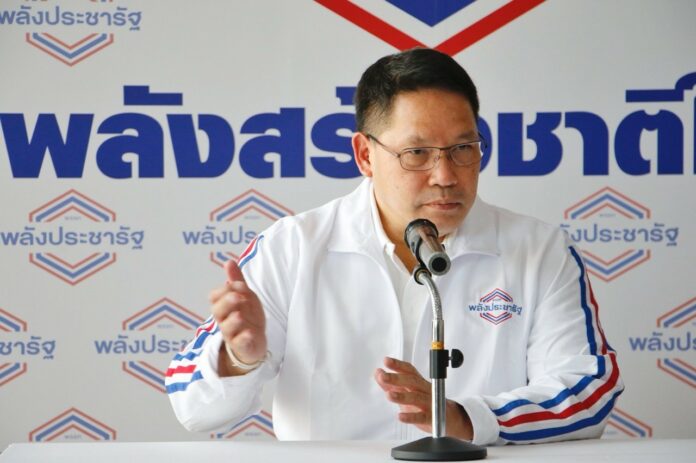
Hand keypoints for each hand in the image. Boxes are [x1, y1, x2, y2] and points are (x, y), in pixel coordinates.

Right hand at [209, 260, 266, 375]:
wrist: (254, 342)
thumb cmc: (247, 316)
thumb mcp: (244, 297)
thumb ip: (236, 281)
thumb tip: (228, 261)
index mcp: (224, 307)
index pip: (214, 297)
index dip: (225, 290)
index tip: (240, 285)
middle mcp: (224, 320)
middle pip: (217, 311)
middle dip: (227, 302)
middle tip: (239, 297)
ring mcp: (232, 334)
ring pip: (226, 328)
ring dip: (233, 320)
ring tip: (240, 315)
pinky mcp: (242, 346)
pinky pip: (239, 343)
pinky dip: (244, 338)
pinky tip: (250, 333)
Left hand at [374, 357, 472, 439]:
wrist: (449, 419)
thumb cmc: (425, 403)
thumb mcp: (408, 392)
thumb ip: (392, 384)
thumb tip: (378, 373)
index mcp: (419, 382)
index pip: (409, 370)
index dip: (398, 365)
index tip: (386, 361)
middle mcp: (425, 390)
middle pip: (412, 382)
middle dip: (397, 378)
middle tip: (383, 376)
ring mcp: (429, 403)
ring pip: (416, 398)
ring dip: (402, 396)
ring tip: (389, 395)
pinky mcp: (432, 418)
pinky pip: (421, 417)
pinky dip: (410, 417)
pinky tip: (400, 416)